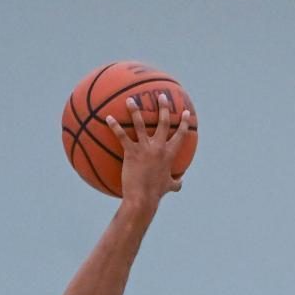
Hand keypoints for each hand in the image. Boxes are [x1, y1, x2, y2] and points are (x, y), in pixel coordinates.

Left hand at [105, 94, 191, 208]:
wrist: (143, 198)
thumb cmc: (155, 194)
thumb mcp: (168, 187)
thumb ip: (175, 183)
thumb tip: (180, 183)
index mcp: (170, 154)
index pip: (181, 134)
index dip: (184, 122)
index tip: (186, 112)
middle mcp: (159, 147)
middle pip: (163, 122)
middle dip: (163, 107)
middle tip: (160, 96)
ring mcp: (145, 148)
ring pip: (140, 124)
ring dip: (135, 110)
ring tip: (130, 99)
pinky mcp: (131, 152)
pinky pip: (121, 136)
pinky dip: (115, 126)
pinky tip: (108, 118)